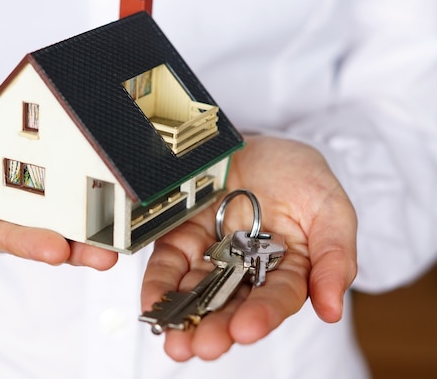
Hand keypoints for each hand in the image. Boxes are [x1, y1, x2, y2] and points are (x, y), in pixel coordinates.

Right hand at [0, 111, 117, 269]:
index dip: (22, 242)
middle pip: (37, 235)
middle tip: (102, 256)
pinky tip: (117, 209)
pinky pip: (67, 196)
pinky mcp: (41, 184)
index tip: (54, 249)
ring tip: (120, 244)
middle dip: (70, 247)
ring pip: (57, 224)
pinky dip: (91, 205)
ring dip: (89, 236)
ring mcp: (22, 202)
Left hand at [141, 134, 356, 360]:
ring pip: (198, 291)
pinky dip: (159, 284)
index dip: (263, 314)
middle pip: (232, 303)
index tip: (247, 330)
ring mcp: (212, 254)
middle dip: (217, 328)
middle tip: (203, 347)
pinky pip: (169, 263)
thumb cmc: (298, 174)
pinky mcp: (182, 237)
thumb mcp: (330, 208)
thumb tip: (332, 310)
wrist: (257, 141)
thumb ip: (335, 256)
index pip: (277, 297)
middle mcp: (248, 269)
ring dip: (184, 317)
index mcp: (288, 268)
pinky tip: (152, 304)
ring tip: (175, 341)